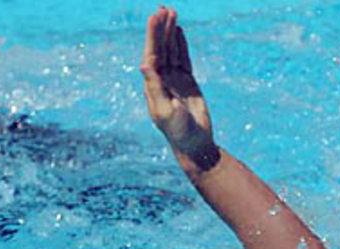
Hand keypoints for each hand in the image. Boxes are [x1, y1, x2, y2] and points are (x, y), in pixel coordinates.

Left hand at [140, 6, 217, 169]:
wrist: (195, 143)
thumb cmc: (178, 131)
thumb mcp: (164, 111)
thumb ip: (155, 88)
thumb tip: (144, 65)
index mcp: (153, 84)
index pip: (152, 54)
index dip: (153, 36)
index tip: (155, 18)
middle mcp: (161, 78)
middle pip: (160, 48)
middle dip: (161, 28)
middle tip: (163, 8)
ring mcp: (174, 79)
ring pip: (172, 50)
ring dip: (170, 32)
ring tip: (171, 13)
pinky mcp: (188, 82)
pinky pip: (183, 58)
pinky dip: (181, 44)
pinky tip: (179, 31)